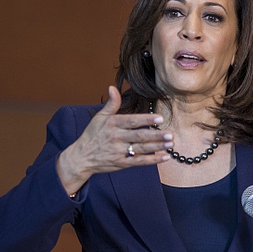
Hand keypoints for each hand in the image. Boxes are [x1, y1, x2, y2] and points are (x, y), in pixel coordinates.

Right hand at [56, 86, 172, 193]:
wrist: (81, 157)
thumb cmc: (92, 135)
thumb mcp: (99, 117)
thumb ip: (110, 104)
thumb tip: (112, 87)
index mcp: (112, 124)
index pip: (132, 121)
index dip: (146, 120)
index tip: (159, 118)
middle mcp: (116, 138)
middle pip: (139, 136)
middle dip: (155, 136)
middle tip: (170, 134)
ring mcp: (119, 152)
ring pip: (141, 149)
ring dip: (157, 147)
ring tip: (171, 144)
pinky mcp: (121, 163)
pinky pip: (139, 162)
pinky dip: (153, 160)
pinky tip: (165, 157)